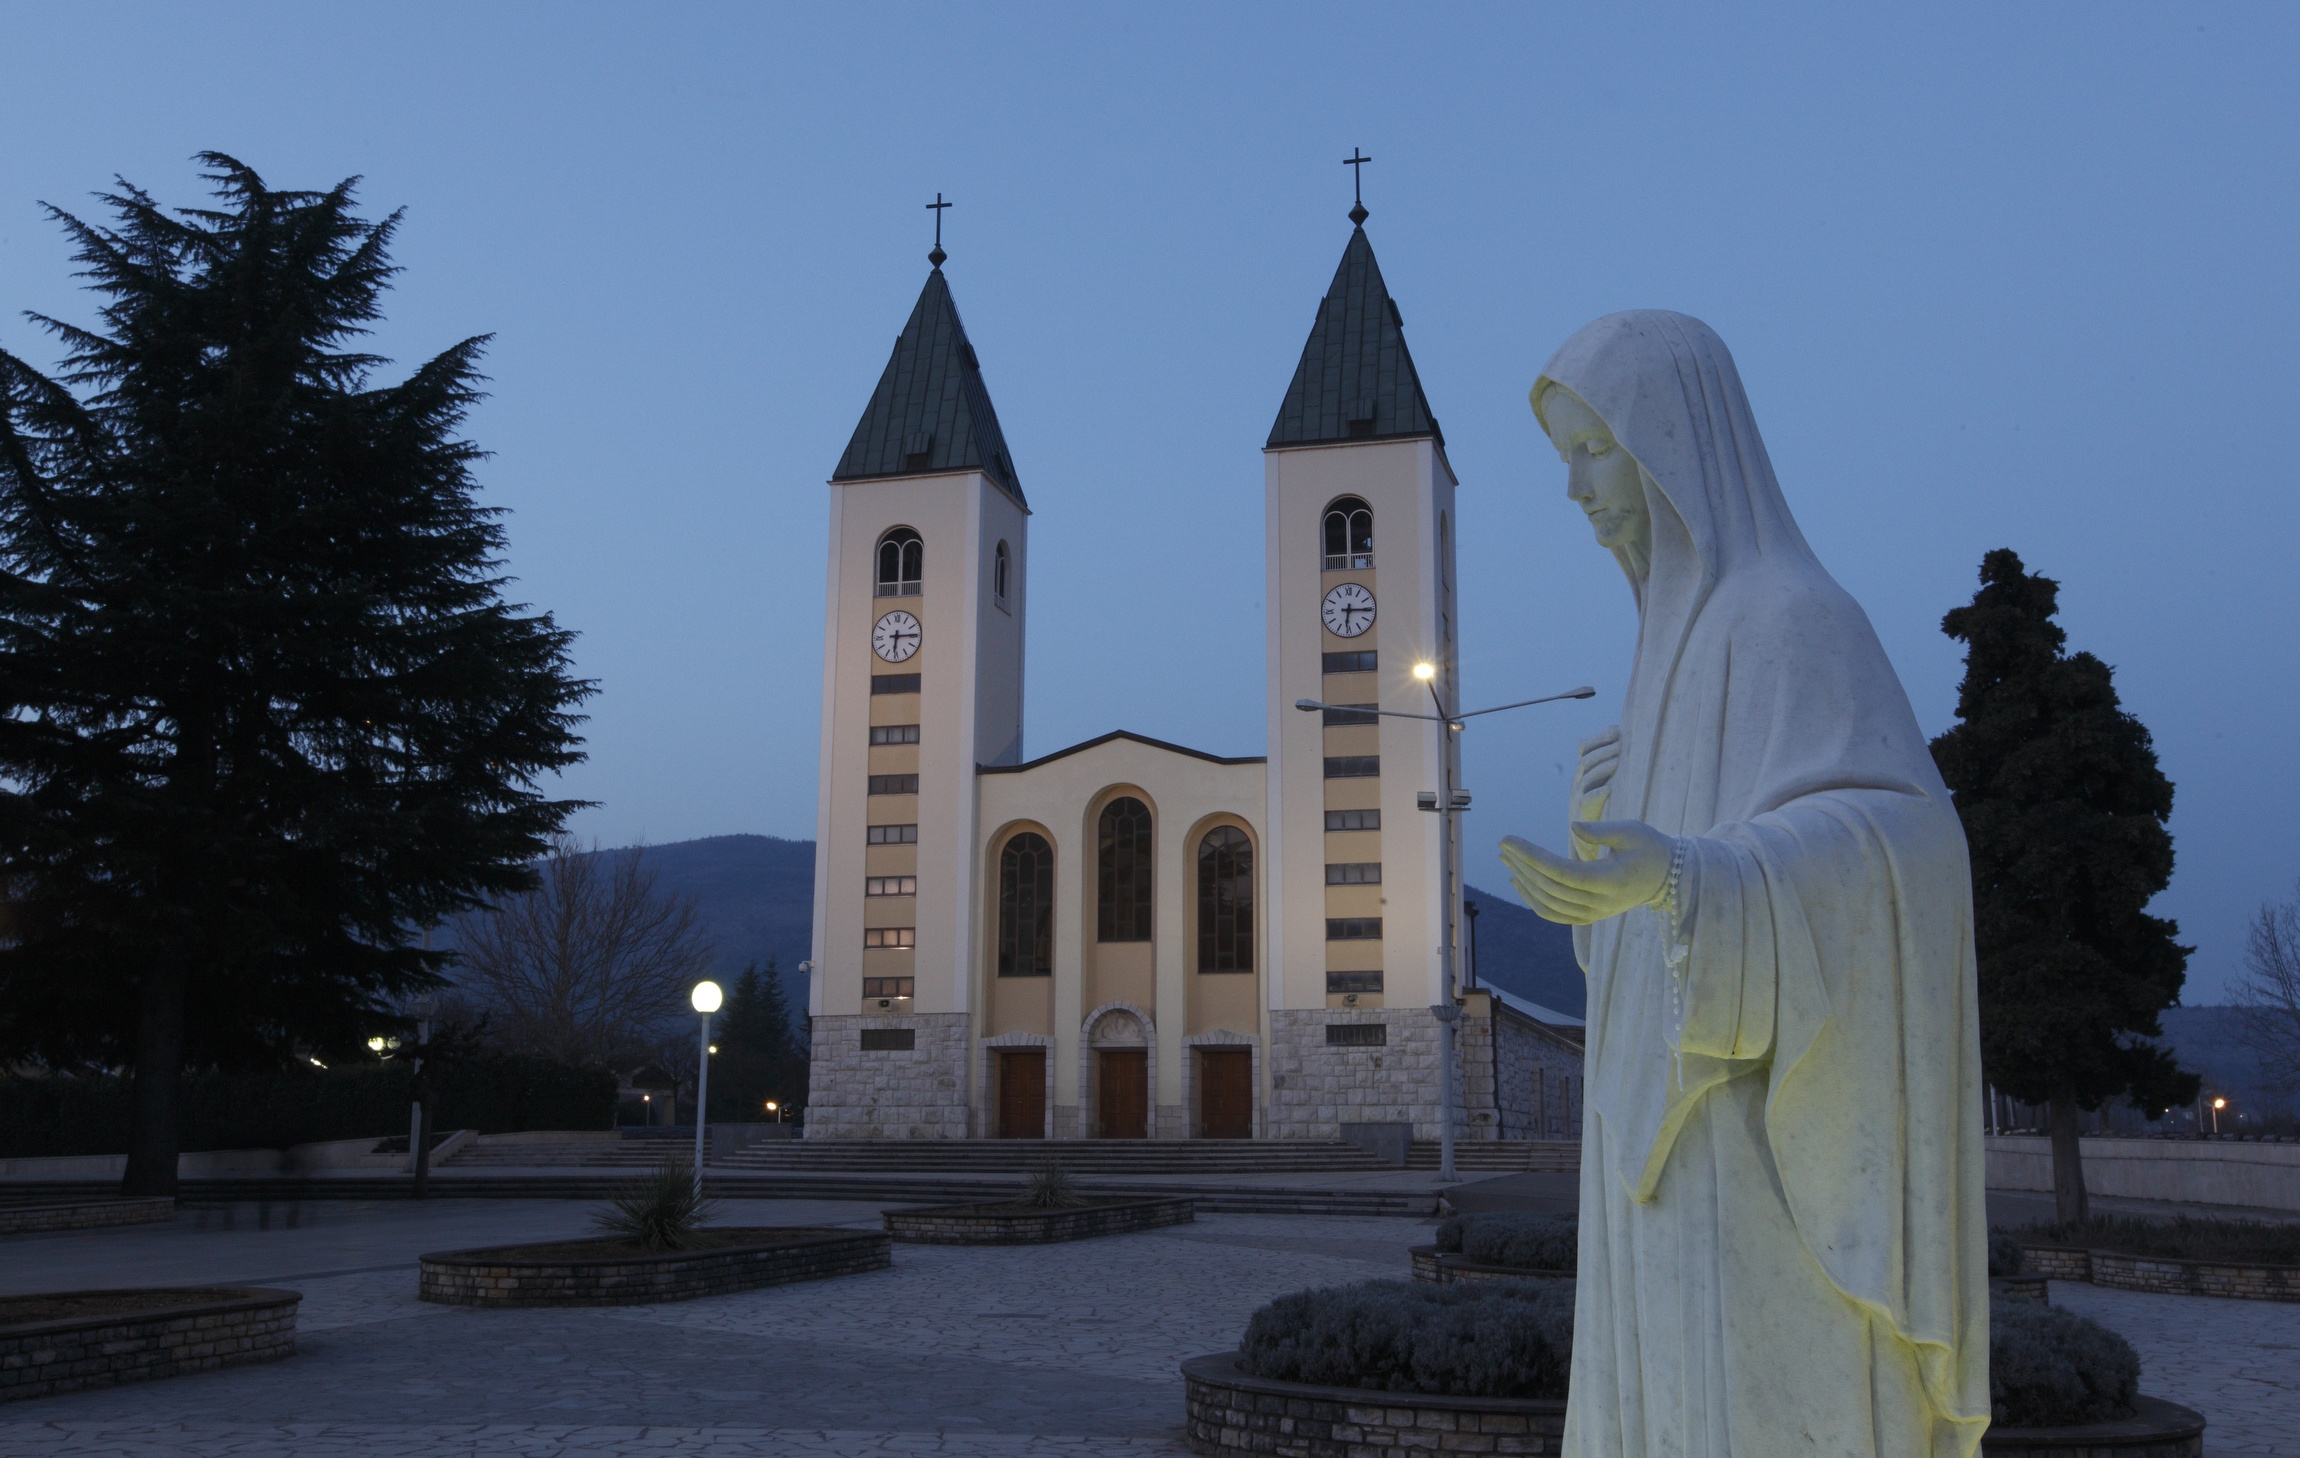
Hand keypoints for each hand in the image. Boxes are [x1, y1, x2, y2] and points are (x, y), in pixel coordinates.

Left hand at [1501, 820, 1673, 925]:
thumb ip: (1601, 830)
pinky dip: (1533, 901)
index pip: (1560, 871)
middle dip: (1522, 864)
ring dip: (1523, 881)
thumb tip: (1573, 827)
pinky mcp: (1589, 918)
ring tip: (1506, 859)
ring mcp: (1594, 914)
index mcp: (1609, 880)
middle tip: (1503, 845)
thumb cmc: (1648, 847)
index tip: (1509, 839)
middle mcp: (1599, 903)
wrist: (1666, 877)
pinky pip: (1554, 914)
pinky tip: (1518, 881)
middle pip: (1549, 887)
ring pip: (1548, 904)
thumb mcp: (1632, 831)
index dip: (1531, 856)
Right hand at [1572, 726, 1621, 842]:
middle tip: (1620, 744)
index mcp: (1583, 772)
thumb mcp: (1602, 779)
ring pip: (1587, 778)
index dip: (1598, 739)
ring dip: (1603, 767)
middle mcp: (1578, 782)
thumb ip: (1607, 756)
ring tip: (1618, 760)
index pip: (1584, 749)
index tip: (1615, 730)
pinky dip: (1598, 793)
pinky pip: (1587, 801)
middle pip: (1586, 760)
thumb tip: (1614, 728)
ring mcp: (1577, 797)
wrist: (1585, 838)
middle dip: (1603, 750)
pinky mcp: (1582, 813)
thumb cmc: (1598, 804)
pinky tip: (1609, 788)